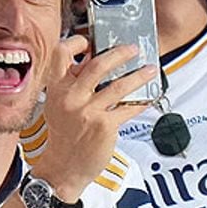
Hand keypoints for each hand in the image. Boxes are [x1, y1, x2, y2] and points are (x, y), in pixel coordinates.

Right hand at [37, 36, 155, 199]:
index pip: (62, 53)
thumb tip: (96, 62)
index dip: (77, 42)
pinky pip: (127, 108)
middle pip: (97, 65)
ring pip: (119, 86)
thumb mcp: (59, 105)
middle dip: (119, 53)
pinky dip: (140, 101)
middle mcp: (70, 97)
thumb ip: (73, 84)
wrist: (63, 167)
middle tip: (132, 49)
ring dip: (138, 76)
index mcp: (56, 88)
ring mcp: (88, 112)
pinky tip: (148, 97)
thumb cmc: (64, 135)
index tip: (92, 41)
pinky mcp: (104, 126)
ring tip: (150, 70)